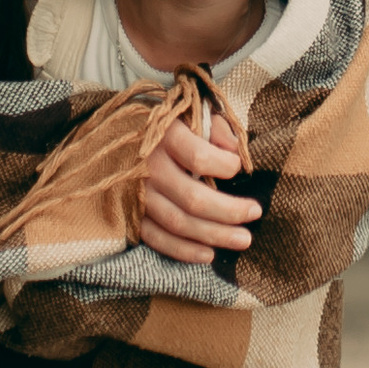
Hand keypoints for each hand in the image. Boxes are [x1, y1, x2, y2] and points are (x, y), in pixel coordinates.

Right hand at [138, 109, 260, 267]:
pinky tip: (208, 254)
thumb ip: (216, 128)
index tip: (239, 167)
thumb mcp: (188, 113)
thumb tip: (236, 151)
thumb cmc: (162, 123)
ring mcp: (137, 194)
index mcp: (164, 136)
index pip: (199, 158)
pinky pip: (156, 238)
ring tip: (243, 240)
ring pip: (178, 223)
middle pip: (193, 198)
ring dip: (214, 235)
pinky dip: (183, 250)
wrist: (113, 135)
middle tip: (255, 213)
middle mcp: (148, 167)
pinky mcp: (130, 214)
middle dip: (230, 211)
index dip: (226, 167)